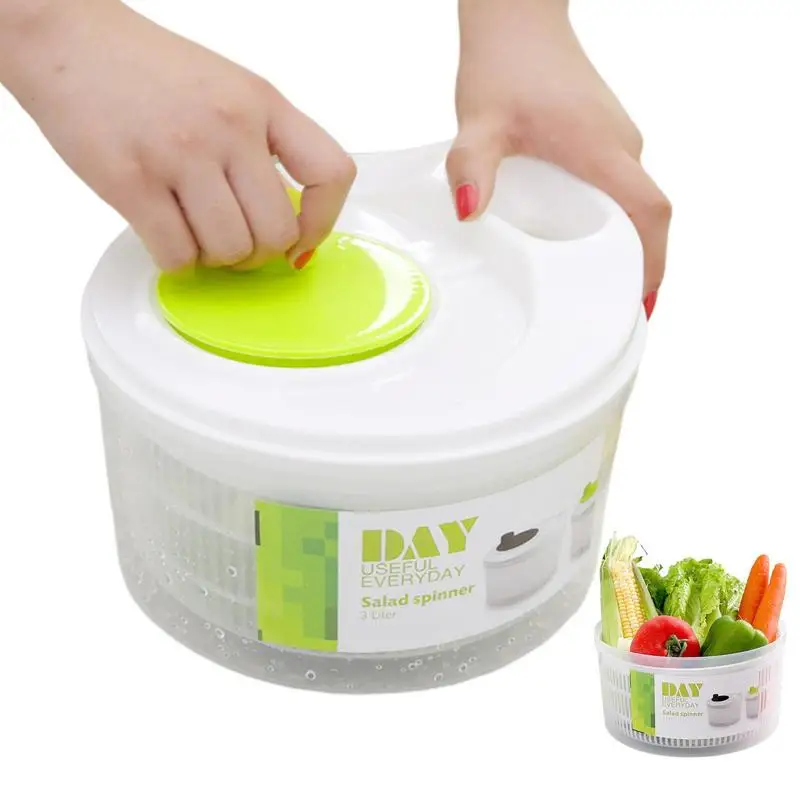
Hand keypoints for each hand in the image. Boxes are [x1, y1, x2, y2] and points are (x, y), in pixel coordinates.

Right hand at [1, 1, 354, 270]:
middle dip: (257, 254)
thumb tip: (289, 226)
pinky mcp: (132, 181)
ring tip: (196, 234)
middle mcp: (228, 126)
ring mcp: (180, 154)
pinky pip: (178, 256)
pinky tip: (167, 238)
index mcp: (262, 102)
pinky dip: (178, 262)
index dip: (322, 222)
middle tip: (234, 243)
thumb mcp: (230, 91)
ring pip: (229, 251)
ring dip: (215, 259)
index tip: (301, 240)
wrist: (68, 40)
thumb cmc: (150, 72)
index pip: (330, 173)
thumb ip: (264, 148)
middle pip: (275, 233)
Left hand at [448, 0, 669, 308]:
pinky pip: (618, 188)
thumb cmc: (506, 63)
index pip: (650, 212)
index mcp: (603, 149)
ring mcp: (615, 140)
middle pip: (647, 216)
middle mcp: (621, 146)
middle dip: (638, 265)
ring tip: (593, 285)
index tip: (642, 301)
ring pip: (632, 202)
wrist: (516, 19)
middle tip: (610, 308)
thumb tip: (470, 211)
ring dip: (623, 243)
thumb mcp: (479, 121)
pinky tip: (577, 239)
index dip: (653, 262)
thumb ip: (472, 166)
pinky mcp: (603, 138)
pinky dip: (609, 220)